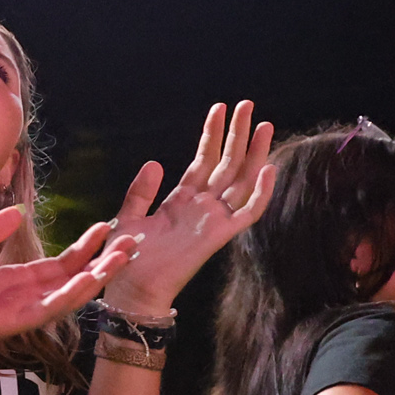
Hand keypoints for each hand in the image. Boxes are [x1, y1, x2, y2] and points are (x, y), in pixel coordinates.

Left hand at [0, 207, 141, 356]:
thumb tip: (18, 213)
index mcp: (9, 280)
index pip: (56, 264)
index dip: (81, 248)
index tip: (104, 227)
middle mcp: (19, 297)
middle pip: (70, 279)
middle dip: (101, 262)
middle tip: (132, 242)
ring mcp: (16, 312)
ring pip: (67, 295)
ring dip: (95, 277)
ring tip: (122, 257)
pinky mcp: (9, 323)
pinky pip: (46, 309)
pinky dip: (69, 295)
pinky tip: (89, 279)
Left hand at [103, 102, 276, 312]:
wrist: (130, 289)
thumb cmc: (127, 259)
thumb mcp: (127, 217)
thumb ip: (140, 191)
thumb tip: (156, 162)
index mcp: (181, 200)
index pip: (203, 160)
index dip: (212, 135)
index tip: (219, 108)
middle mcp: (201, 207)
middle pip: (227, 164)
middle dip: (237, 134)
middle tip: (248, 104)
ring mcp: (213, 219)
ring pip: (241, 181)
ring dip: (254, 154)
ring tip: (263, 124)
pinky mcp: (219, 235)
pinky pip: (247, 212)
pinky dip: (260, 193)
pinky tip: (268, 168)